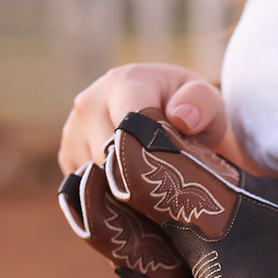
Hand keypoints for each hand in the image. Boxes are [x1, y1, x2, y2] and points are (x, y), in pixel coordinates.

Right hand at [58, 63, 227, 174]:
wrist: (164, 114)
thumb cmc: (190, 112)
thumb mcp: (209, 104)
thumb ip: (203, 103)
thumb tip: (181, 117)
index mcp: (124, 82)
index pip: (129, 125)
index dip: (150, 154)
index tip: (171, 172)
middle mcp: (89, 102)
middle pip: (110, 156)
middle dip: (139, 177)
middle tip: (165, 187)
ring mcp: (73, 129)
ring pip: (95, 175)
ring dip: (123, 189)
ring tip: (150, 186)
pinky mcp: (68, 154)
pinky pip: (85, 186)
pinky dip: (108, 195)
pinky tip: (131, 191)